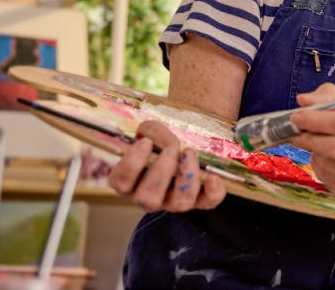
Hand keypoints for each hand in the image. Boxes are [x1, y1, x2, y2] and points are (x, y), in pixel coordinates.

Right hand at [107, 120, 226, 211]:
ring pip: (179, 204)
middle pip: (148, 199)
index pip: (120, 182)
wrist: (186, 143)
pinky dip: (213, 192)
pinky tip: (214, 176)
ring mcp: (175, 202)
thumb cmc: (161, 140)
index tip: (145, 142)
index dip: (131, 164)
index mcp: (131, 181)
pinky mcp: (199, 201)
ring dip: (186, 177)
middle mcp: (150, 197)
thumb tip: (155, 133)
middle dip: (161, 172)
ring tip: (190, 152)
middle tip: (172, 147)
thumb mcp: (151, 132)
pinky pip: (207, 203)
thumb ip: (150, 130)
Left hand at [289, 83, 334, 193]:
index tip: (297, 116)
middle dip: (311, 139)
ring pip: (332, 166)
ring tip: (312, 142)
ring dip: (314, 153)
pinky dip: (320, 166)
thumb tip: (303, 99)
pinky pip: (331, 179)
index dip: (317, 120)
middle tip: (296, 132)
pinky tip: (323, 156)